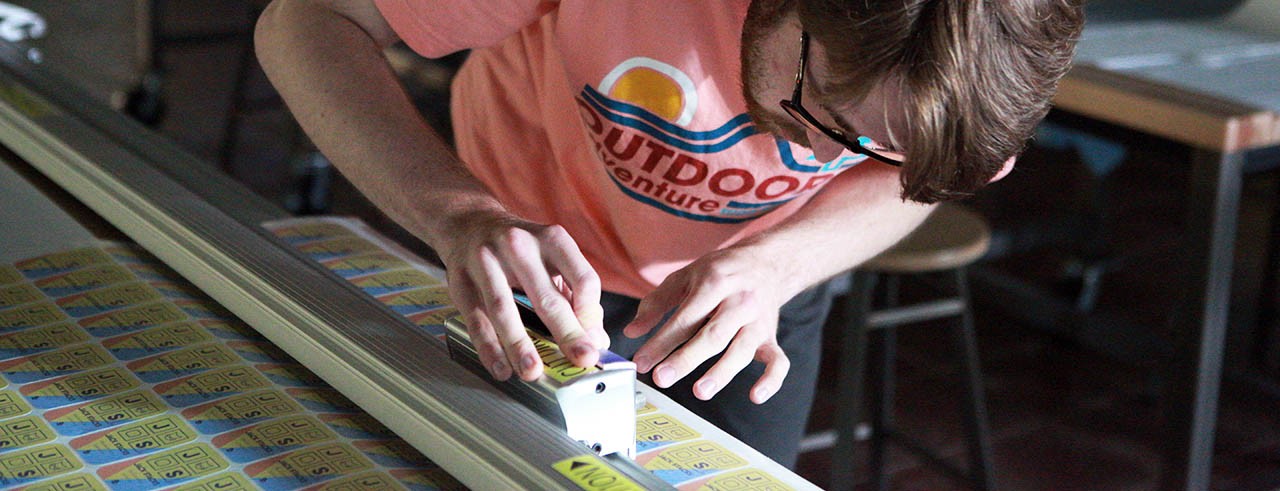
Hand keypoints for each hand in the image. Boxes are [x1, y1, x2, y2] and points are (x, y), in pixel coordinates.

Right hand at [439, 210, 607, 381]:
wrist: (469, 224)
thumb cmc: (520, 248)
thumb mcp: (552, 258)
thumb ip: (574, 295)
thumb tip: (596, 339)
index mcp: (552, 239)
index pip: (584, 280)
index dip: (591, 314)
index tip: (593, 340)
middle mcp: (519, 245)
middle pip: (548, 297)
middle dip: (567, 333)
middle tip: (581, 360)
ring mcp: (486, 261)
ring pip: (505, 309)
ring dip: (520, 345)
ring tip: (533, 372)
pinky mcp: (460, 280)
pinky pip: (476, 318)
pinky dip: (489, 347)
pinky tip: (501, 367)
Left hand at [624, 247, 790, 403]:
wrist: (767, 262)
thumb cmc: (721, 272)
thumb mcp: (686, 276)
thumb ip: (657, 303)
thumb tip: (632, 332)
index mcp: (715, 284)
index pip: (685, 318)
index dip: (661, 342)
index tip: (642, 362)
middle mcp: (739, 302)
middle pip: (713, 335)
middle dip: (686, 359)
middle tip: (662, 378)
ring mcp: (758, 321)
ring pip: (742, 349)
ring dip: (722, 372)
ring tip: (700, 391)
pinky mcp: (771, 336)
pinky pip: (778, 360)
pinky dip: (771, 380)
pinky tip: (756, 396)